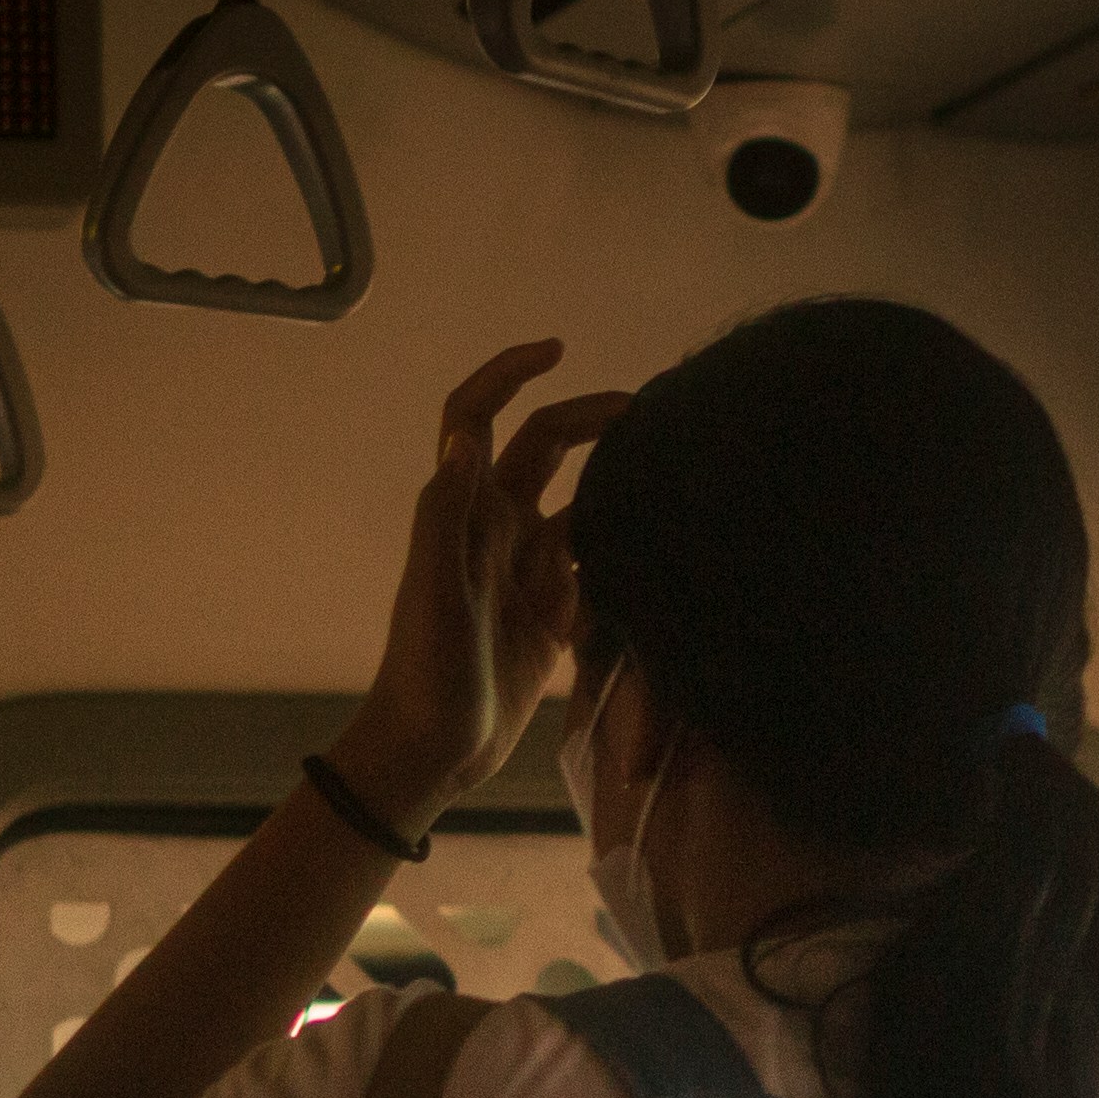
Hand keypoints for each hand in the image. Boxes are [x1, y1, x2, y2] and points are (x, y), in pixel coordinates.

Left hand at [335, 341, 628, 829]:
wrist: (432, 748)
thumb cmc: (426, 671)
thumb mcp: (434, 591)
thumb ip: (447, 514)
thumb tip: (467, 438)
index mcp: (463, 512)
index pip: (476, 418)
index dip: (508, 374)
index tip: (557, 349)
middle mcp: (494, 529)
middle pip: (543, 449)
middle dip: (590, 418)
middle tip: (652, 412)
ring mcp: (525, 570)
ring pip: (578, 502)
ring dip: (615, 477)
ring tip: (672, 463)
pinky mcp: (551, 612)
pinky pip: (593, 561)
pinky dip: (623, 544)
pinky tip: (663, 538)